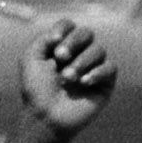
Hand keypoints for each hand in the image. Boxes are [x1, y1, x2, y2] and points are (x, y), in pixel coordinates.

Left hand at [23, 17, 113, 137]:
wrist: (46, 116)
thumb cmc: (36, 90)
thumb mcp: (31, 59)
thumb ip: (43, 39)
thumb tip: (63, 34)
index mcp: (61, 48)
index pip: (70, 26)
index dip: (64, 29)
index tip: (53, 42)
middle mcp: (78, 55)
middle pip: (87, 33)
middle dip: (73, 42)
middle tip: (60, 58)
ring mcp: (93, 69)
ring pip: (98, 50)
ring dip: (82, 62)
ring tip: (68, 78)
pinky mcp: (105, 84)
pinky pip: (110, 67)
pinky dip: (97, 72)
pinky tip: (84, 83)